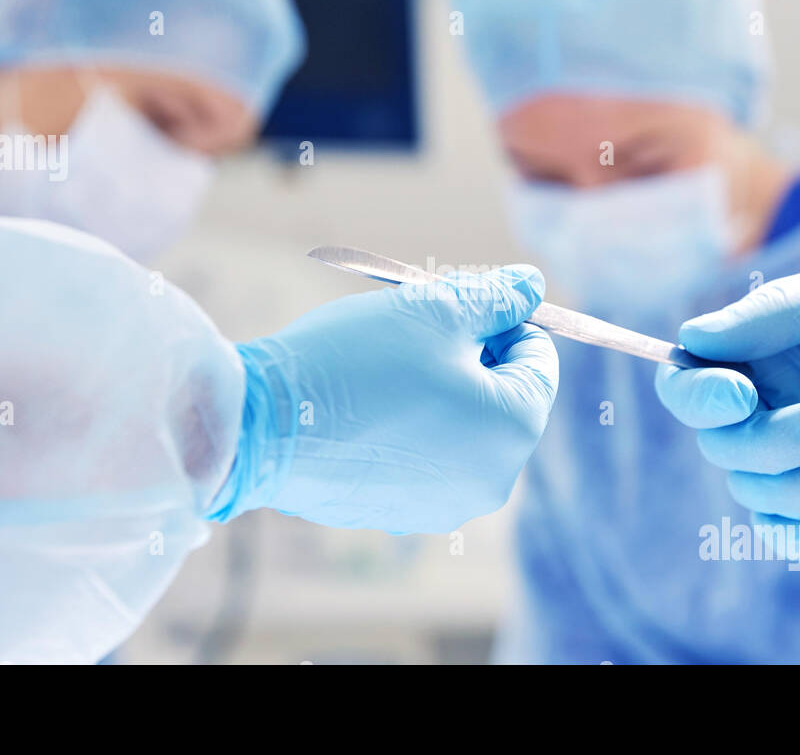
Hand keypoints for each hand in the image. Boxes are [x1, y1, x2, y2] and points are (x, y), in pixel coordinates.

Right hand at [213, 265, 558, 533]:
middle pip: (500, 395)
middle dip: (467, 356)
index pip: (538, 359)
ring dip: (435, 388)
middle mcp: (491, 480)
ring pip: (458, 425)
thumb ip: (497, 297)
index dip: (500, 320)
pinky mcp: (397, 514)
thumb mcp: (437, 310)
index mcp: (514, 429)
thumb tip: (531, 286)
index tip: (451, 306)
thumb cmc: (356, 363)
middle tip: (413, 331)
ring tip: (380, 368)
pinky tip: (359, 406)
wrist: (261, 427)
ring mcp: (443, 505)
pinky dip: (402, 425)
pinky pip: (419, 456)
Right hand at [654, 248, 799, 557]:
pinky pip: (785, 522)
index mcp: (762, 345)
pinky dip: (799, 533)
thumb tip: (696, 336)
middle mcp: (770, 397)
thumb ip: (782, 309)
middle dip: (768, 441)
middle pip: (718, 440)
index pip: (689, 377)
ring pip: (751, 485)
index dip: (697, 394)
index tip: (742, 395)